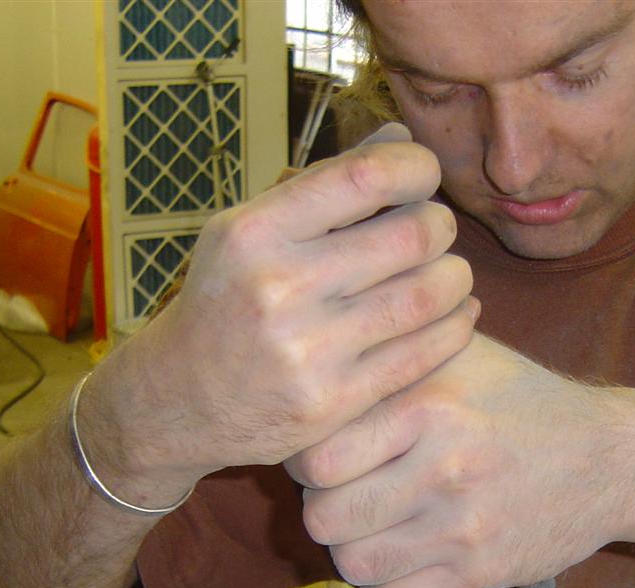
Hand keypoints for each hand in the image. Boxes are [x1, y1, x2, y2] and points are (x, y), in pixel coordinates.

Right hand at [82, 124, 477, 501]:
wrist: (179, 400)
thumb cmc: (226, 301)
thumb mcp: (251, 233)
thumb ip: (325, 186)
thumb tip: (401, 137)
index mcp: (254, 233)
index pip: (365, 176)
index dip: (416, 167)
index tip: (423, 175)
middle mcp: (279, 288)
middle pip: (412, 235)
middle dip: (439, 225)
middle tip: (436, 230)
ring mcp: (308, 351)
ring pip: (428, 295)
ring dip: (455, 277)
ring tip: (449, 273)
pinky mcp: (334, 403)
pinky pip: (423, 354)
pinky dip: (454, 327)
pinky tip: (455, 316)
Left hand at [286, 334, 632, 587]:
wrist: (613, 459)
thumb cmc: (527, 402)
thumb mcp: (463, 355)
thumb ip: (392, 355)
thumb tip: (320, 361)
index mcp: (429, 406)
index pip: (315, 458)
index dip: (305, 463)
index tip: (323, 460)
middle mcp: (443, 468)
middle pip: (325, 517)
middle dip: (326, 510)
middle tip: (345, 497)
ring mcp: (462, 527)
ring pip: (354, 564)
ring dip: (354, 551)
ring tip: (373, 529)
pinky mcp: (480, 573)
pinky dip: (388, 586)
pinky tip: (404, 560)